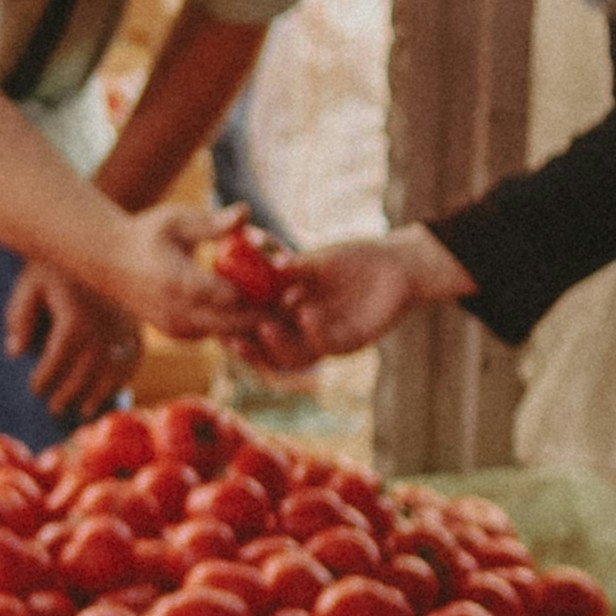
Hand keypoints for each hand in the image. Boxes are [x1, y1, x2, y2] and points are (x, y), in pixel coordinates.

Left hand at [4, 255, 140, 419]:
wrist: (97, 237)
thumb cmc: (56, 262)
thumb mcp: (29, 285)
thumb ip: (19, 317)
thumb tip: (14, 351)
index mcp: (74, 322)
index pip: (55, 362)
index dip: (43, 380)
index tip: (34, 390)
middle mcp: (102, 330)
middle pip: (84, 374)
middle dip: (67, 394)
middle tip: (54, 408)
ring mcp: (123, 329)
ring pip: (111, 373)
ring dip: (97, 395)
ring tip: (83, 409)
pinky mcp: (138, 324)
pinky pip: (134, 359)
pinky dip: (124, 378)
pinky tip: (113, 390)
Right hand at [250, 226, 469, 360]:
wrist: (396, 265)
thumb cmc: (355, 260)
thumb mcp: (318, 262)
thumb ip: (294, 270)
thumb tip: (269, 270)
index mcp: (290, 313)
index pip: (257, 328)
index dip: (238, 330)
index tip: (218, 323)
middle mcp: (304, 332)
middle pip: (271, 350)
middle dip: (252, 347)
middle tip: (233, 337)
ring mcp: (326, 339)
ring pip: (296, 355)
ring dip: (279, 344)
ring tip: (265, 326)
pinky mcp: (350, 342)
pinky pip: (328, 344)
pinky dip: (314, 330)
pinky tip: (305, 313)